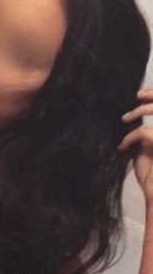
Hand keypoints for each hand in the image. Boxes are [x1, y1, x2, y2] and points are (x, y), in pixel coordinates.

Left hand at [118, 88, 152, 202]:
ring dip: (139, 112)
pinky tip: (123, 148)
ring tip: (125, 118)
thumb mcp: (147, 151)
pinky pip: (144, 132)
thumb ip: (146, 135)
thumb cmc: (151, 177)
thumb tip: (133, 122)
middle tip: (138, 96)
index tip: (141, 95)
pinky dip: (130, 138)